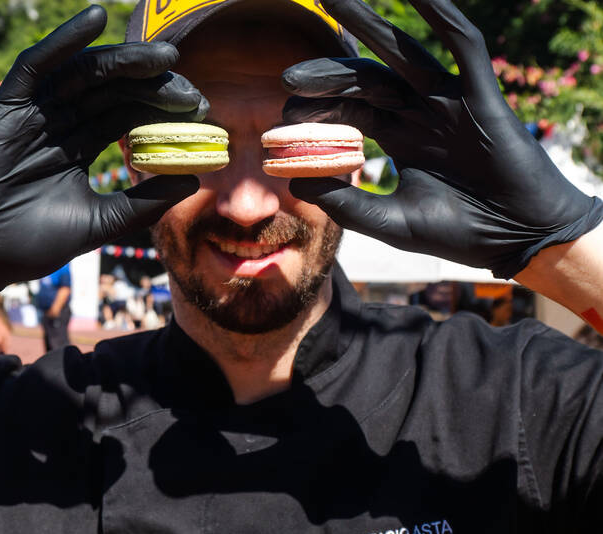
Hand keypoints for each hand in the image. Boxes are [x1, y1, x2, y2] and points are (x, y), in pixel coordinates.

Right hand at [0, 6, 206, 335]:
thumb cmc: (32, 242)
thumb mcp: (100, 221)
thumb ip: (143, 202)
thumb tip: (193, 180)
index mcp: (81, 143)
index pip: (128, 114)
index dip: (162, 108)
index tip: (200, 112)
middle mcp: (61, 121)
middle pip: (113, 89)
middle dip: (153, 86)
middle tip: (191, 93)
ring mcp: (34, 112)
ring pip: (84, 73)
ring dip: (124, 60)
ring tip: (163, 58)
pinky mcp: (6, 107)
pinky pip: (36, 65)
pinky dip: (63, 41)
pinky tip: (94, 18)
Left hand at [282, 0, 602, 278]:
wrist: (518, 242)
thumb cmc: (460, 233)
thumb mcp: (392, 221)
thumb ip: (346, 203)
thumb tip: (295, 181)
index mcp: (399, 137)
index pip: (351, 110)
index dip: (319, 107)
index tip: (285, 112)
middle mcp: (419, 112)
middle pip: (367, 79)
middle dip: (328, 74)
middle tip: (288, 78)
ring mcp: (449, 100)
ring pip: (403, 53)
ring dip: (369, 23)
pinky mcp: (482, 95)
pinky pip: (464, 47)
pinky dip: (443, 18)